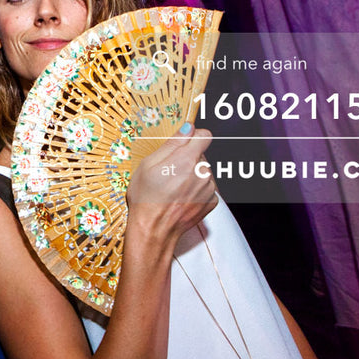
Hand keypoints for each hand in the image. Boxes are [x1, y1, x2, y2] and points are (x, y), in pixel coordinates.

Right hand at [124, 123, 217, 253]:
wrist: (154, 230)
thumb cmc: (146, 199)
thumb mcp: (148, 165)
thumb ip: (171, 144)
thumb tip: (187, 128)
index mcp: (186, 159)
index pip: (204, 135)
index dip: (193, 136)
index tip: (184, 142)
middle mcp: (203, 172)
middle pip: (200, 154)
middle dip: (187, 159)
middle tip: (169, 173)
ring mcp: (209, 188)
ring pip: (203, 171)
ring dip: (192, 175)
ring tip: (173, 188)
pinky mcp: (212, 201)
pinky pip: (206, 187)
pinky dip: (196, 190)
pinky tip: (181, 197)